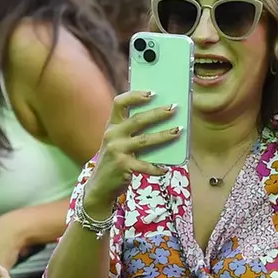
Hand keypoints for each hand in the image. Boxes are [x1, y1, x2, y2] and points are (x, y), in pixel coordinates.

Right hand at [82, 90, 183, 212]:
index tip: (153, 93)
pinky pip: (145, 165)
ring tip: (178, 131)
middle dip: (158, 113)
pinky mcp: (123, 166)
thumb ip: (131, 131)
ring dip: (163, 135)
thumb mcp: (117, 142)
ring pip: (144, 140)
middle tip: (174, 108)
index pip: (119, 103)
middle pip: (137, 119)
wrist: (100, 185)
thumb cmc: (115, 160)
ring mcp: (117, 150)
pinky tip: (166, 169)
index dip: (135, 95)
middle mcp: (112, 135)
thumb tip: (160, 118)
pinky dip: (157, 168)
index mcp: (112, 126)